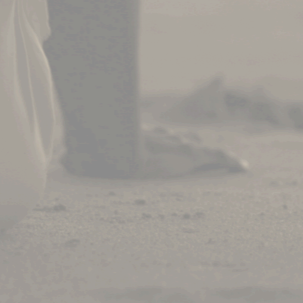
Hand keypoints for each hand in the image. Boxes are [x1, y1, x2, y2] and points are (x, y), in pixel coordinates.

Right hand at [63, 125, 249, 178]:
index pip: (156, 136)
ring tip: (230, 161)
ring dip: (213, 155)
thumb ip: (75, 158)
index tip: (170, 141)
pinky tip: (242, 167)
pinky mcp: (190, 156)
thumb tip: (59, 161)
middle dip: (192, 144)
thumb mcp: (86, 156)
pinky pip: (216, 157)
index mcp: (140, 138)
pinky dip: (229, 162)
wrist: (116, 148)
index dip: (164, 139)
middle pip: (181, 138)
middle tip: (203, 149)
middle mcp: (161, 136)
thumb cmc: (100, 152)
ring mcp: (177, 145)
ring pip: (201, 148)